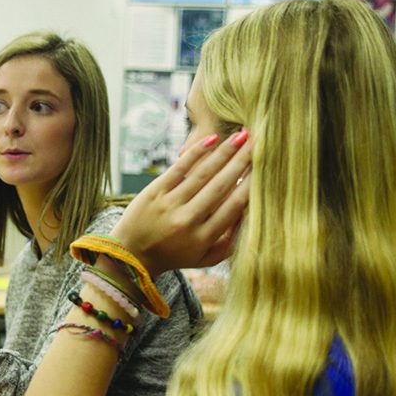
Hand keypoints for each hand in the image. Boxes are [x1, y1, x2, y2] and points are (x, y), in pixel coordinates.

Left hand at [112, 131, 251, 276]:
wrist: (133, 255)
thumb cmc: (175, 255)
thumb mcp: (205, 258)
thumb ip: (230, 242)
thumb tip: (250, 212)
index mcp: (202, 238)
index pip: (232, 207)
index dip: (249, 185)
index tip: (262, 168)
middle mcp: (186, 221)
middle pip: (220, 186)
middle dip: (241, 162)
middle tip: (258, 144)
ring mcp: (169, 205)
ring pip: (202, 174)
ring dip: (224, 153)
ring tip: (241, 137)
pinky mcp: (154, 192)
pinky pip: (179, 168)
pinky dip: (196, 152)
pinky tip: (212, 140)